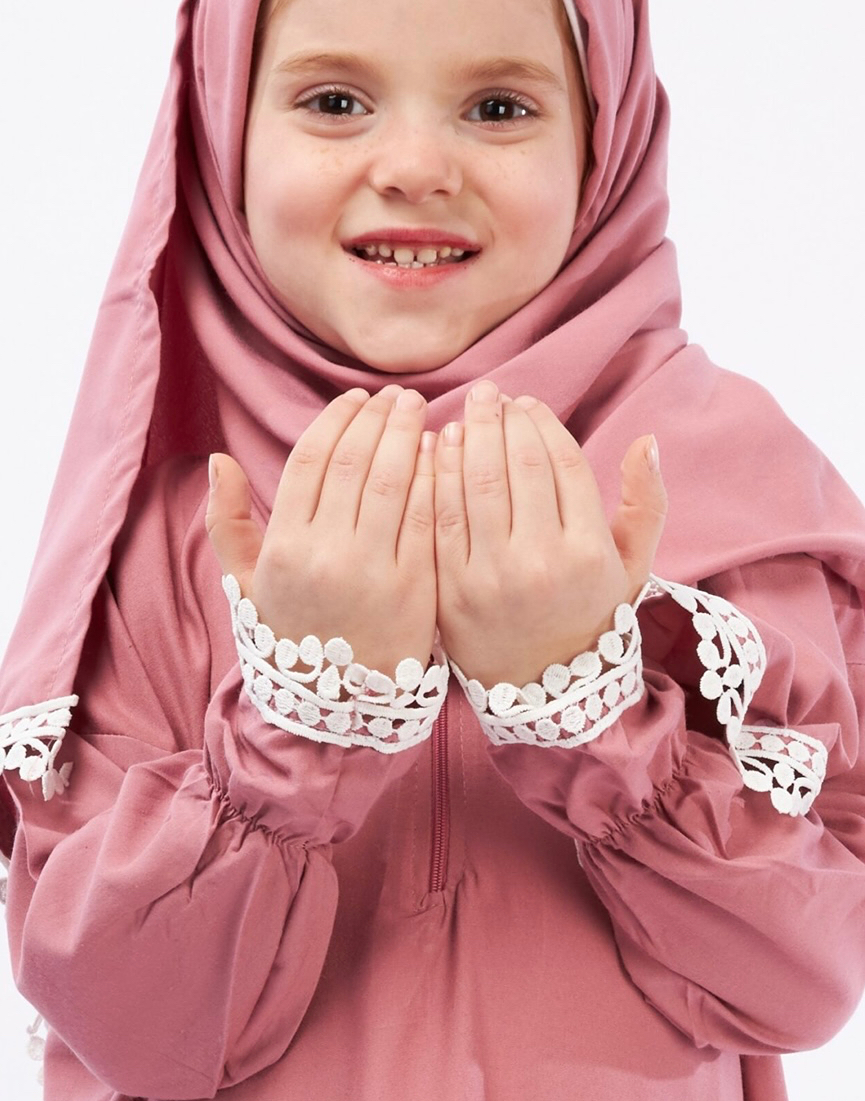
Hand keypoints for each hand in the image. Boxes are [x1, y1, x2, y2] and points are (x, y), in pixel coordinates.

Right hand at [205, 386, 437, 674]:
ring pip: (393, 481)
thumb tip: (218, 460)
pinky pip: (425, 516)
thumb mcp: (245, 585)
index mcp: (284, 547)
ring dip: (409, 436)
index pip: (311, 460)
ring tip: (419, 411)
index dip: (337, 419)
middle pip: (356, 462)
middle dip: (379, 418)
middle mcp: (326, 554)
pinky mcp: (415, 586)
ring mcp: (373, 570)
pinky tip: (440, 453)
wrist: (336, 705)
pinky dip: (434, 476)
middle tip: (398, 395)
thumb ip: (227, 522)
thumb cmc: (290, 637)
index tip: (357, 398)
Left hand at [433, 381, 666, 687]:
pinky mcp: (453, 589)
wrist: (545, 692)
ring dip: (468, 437)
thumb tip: (647, 440)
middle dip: (502, 421)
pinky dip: (439, 475)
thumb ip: (646, 502)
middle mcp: (542, 561)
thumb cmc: (592, 617)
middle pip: (518, 466)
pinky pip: (442, 517)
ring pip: (477, 484)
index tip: (528, 405)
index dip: (542, 425)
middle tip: (491, 395)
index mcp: (589, 550)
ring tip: (467, 412)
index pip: (562, 464)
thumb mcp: (634, 567)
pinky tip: (439, 447)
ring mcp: (493, 576)